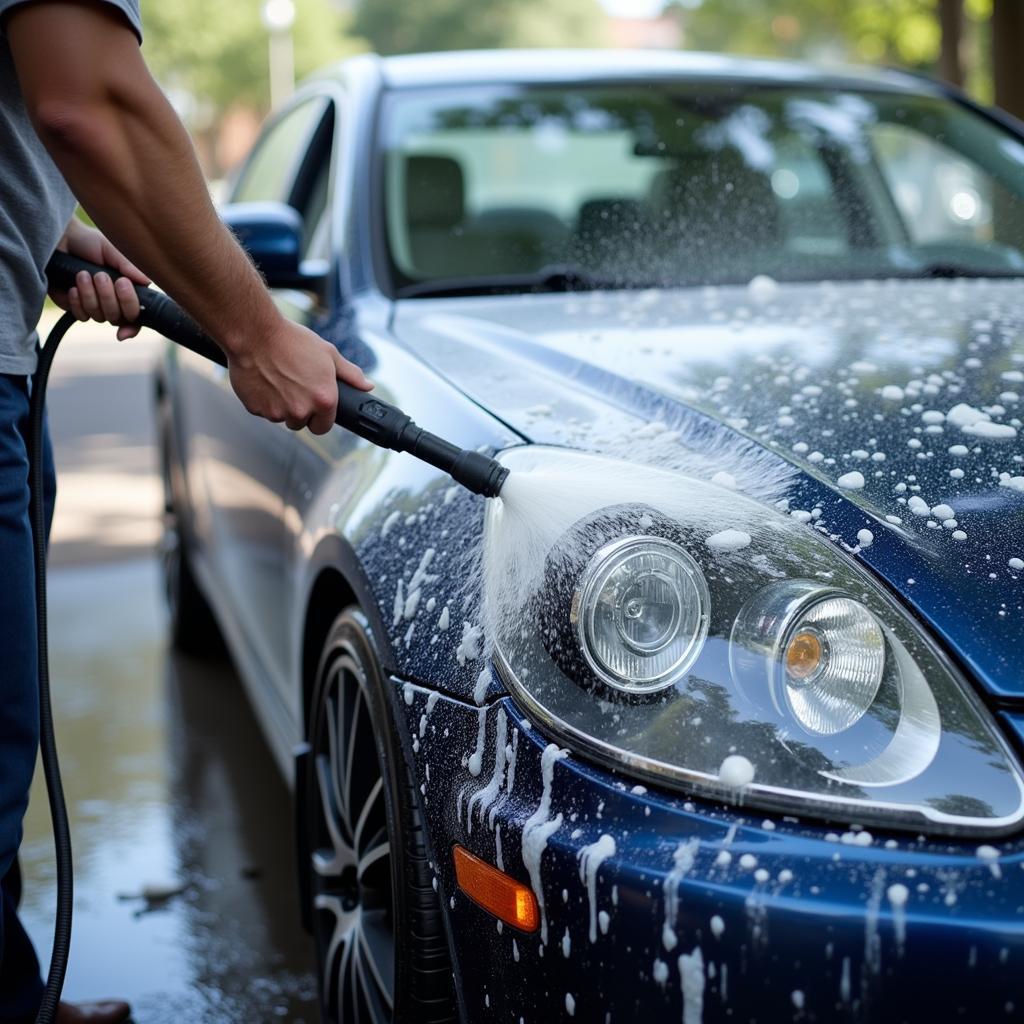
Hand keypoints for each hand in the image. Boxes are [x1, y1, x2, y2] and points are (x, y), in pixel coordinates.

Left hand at [49, 219, 149, 339]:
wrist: (61, 240)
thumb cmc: (89, 243)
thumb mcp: (112, 250)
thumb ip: (129, 266)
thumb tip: (147, 282)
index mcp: (127, 291)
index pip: (135, 316)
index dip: (133, 325)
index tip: (127, 326)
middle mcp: (113, 303)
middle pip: (118, 318)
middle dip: (109, 297)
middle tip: (101, 276)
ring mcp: (94, 307)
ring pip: (99, 316)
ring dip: (90, 295)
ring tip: (83, 274)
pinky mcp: (75, 307)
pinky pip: (81, 315)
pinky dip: (77, 302)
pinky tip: (72, 287)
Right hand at [227, 317, 371, 434]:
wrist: (254, 333)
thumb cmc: (291, 340)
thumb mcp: (328, 353)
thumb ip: (350, 374)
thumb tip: (367, 385)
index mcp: (323, 400)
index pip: (323, 427)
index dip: (320, 417)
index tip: (315, 407)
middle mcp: (301, 410)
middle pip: (301, 424)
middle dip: (299, 410)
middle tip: (294, 386)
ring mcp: (277, 412)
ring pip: (282, 418)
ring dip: (281, 406)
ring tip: (279, 380)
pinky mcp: (256, 409)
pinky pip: (263, 412)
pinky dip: (264, 401)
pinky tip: (264, 381)